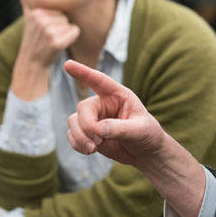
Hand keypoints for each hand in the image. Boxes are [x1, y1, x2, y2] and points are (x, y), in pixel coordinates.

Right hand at [11, 7, 79, 99]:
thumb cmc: (34, 38)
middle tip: (47, 35)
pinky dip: (72, 37)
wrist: (32, 62)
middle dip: (60, 24)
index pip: (56, 7)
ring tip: (51, 39)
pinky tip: (59, 44)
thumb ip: (29, 0)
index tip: (44, 27)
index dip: (54, 17)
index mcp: (34, 12)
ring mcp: (48, 31)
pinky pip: (75, 31)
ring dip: (65, 31)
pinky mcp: (56, 42)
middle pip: (64, 14)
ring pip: (69, 23)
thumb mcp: (29, 17)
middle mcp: (40, 20)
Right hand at [65, 59, 207, 216]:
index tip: (68, 64)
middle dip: (87, 126)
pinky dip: (77, 144)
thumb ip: (121, 128)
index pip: (99, 80)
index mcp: (118, 95)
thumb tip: (99, 128)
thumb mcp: (140, 130)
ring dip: (80, 137)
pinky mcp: (87, 133)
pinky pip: (72, 135)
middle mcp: (103, 103)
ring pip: (74, 121)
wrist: (145, 152)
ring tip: (94, 149)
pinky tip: (89, 151)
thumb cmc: (147, 134)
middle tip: (98, 141)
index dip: (83, 72)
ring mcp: (94, 118)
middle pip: (83, 107)